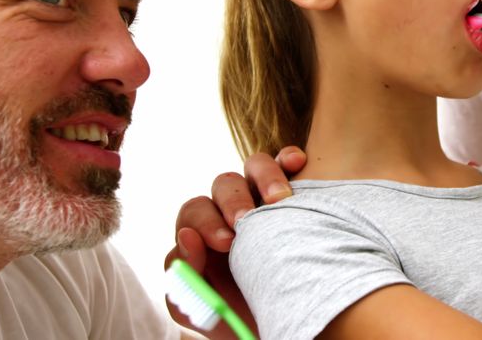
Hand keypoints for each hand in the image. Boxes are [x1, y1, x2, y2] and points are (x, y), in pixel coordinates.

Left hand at [164, 147, 307, 336]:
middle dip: (232, 202)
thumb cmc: (244, 322)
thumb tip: (186, 239)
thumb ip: (184, 282)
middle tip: (247, 224)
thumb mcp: (204, 312)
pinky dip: (288, 159)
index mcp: (205, 238)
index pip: (194, 213)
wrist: (290, 329)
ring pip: (253, 167)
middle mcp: (232, 214)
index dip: (205, 223)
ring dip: (263, 176)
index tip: (225, 244)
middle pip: (222, 185)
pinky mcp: (295, 196)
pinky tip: (297, 163)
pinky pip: (287, 164)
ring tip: (279, 199)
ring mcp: (264, 202)